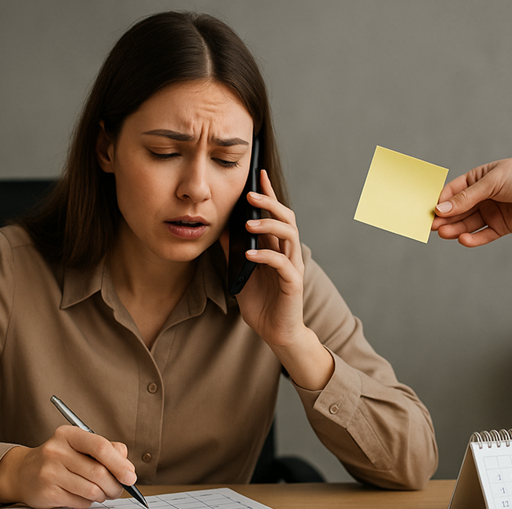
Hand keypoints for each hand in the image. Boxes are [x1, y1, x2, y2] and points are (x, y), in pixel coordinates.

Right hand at [0, 425, 136, 508]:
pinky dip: (88, 502)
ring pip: (92, 490)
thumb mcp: (79, 446)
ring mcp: (50, 472)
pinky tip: (82, 496)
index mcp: (68, 434)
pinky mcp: (47, 492)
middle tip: (118, 489)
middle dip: (115, 485)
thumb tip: (127, 465)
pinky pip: (80, 502)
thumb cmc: (59, 459)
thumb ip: (106, 449)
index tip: (131, 476)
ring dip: (103, 495)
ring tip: (102, 493)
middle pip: (98, 472)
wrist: (23, 472)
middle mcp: (56, 451)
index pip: (100, 446)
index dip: (120, 464)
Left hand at [221, 170, 333, 389]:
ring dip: (269, 226)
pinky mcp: (293, 284)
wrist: (276, 333)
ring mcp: (292, 267)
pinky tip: (250, 254)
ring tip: (249, 223)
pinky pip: (283, 264)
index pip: (275, 214)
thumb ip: (233, 251)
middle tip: (250, 195)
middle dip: (270, 203)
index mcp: (276, 247)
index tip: (258, 173)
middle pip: (286, 218)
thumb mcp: (240, 273)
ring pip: (290, 236)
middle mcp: (288, 253)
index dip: (268, 193)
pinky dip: (266, 256)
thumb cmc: (260, 302)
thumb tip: (219, 229)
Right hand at [432, 156, 511, 246]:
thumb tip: (442, 209)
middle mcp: (480, 198)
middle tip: (432, 226)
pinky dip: (473, 239)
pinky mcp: (500, 226)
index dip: (441, 202)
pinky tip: (463, 240)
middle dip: (445, 219)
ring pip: (467, 224)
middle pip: (457, 211)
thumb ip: (467, 198)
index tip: (430, 211)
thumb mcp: (491, 182)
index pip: (451, 193)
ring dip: (455, 229)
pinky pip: (483, 235)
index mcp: (475, 181)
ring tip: (444, 233)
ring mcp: (489, 213)